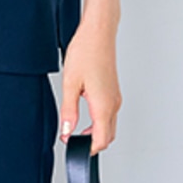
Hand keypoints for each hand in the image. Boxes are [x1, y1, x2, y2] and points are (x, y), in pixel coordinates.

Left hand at [59, 17, 121, 153]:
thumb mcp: (70, 84)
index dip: (87, 149)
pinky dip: (99, 122)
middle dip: (91, 144)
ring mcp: (115, 97)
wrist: (98, 33)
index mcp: (103, 105)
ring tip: (76, 131)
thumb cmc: (86, 52)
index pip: (101, 140)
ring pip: (110, 126)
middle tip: (73, 141)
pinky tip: (86, 116)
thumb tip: (66, 131)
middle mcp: (113, 103)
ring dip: (95, 133)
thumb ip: (68, 112)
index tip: (72, 147)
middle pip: (107, 136)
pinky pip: (109, 114)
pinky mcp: (113, 91)